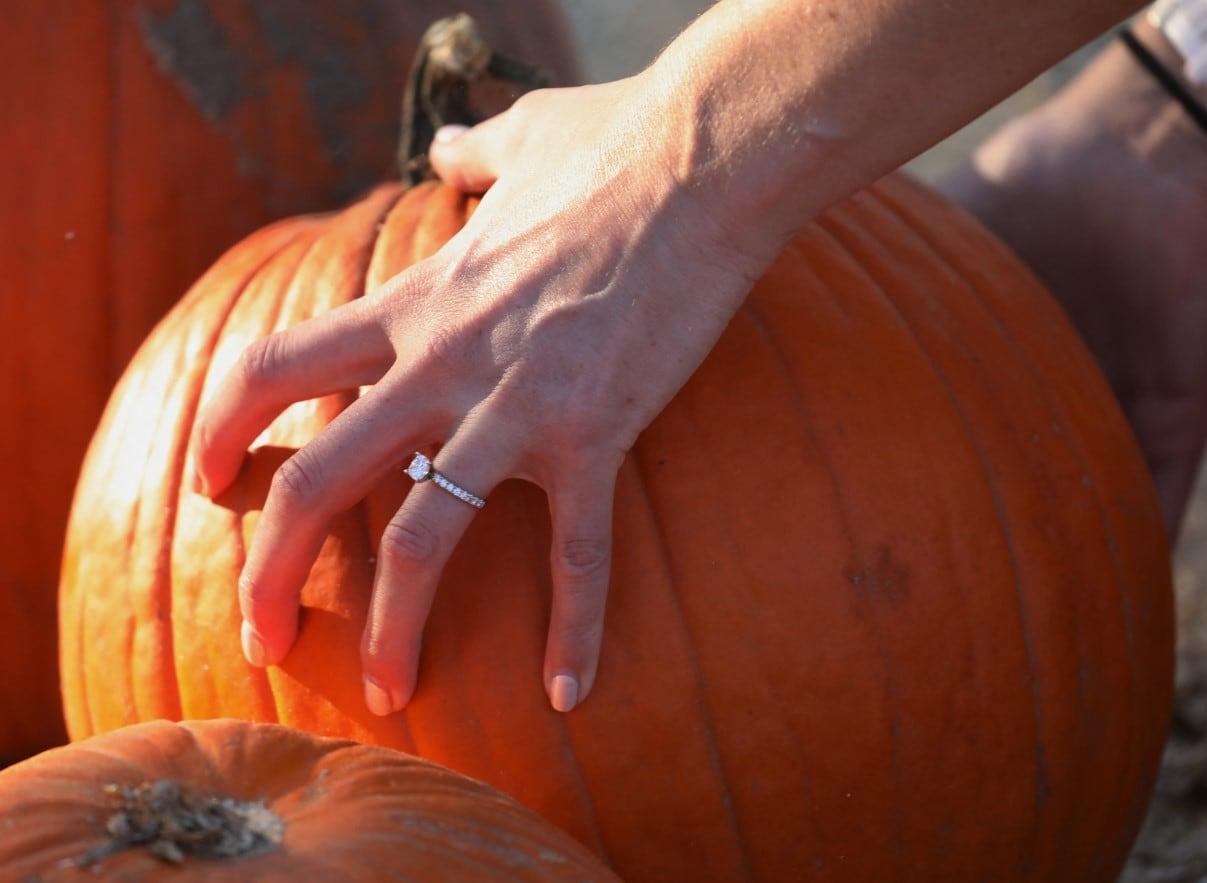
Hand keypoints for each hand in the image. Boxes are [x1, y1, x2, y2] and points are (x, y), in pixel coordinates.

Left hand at [188, 72, 759, 714]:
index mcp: (413, 302)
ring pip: (425, 535)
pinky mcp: (598, 433)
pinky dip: (574, 627)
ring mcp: (517, 405)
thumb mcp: (519, 136)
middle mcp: (443, 362)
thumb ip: (469, 151)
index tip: (209, 480)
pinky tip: (567, 689)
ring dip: (395, 625)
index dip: (221, 428)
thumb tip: (452, 141)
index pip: (273, 366)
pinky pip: (578, 551)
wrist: (701, 163)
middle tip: (260, 636)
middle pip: (319, 477)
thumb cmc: (614, 144)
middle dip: (270, 568)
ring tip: (389, 692)